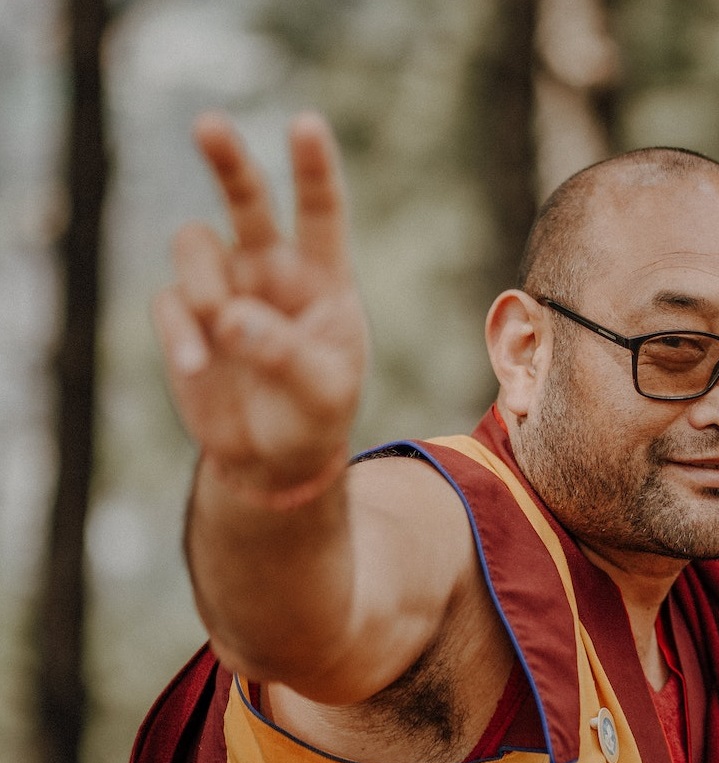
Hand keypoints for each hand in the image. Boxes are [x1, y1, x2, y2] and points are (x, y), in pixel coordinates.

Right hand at [153, 111, 366, 495]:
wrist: (274, 456)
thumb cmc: (314, 415)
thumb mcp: (322, 391)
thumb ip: (284, 352)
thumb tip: (230, 316)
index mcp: (322, 278)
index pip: (322, 212)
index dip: (314, 168)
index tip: (305, 124)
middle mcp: (271, 270)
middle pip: (247, 199)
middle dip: (227, 160)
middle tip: (208, 124)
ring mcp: (225, 288)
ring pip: (194, 243)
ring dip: (203, 280)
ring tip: (224, 331)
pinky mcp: (187, 317)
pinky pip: (170, 301)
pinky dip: (180, 333)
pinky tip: (197, 368)